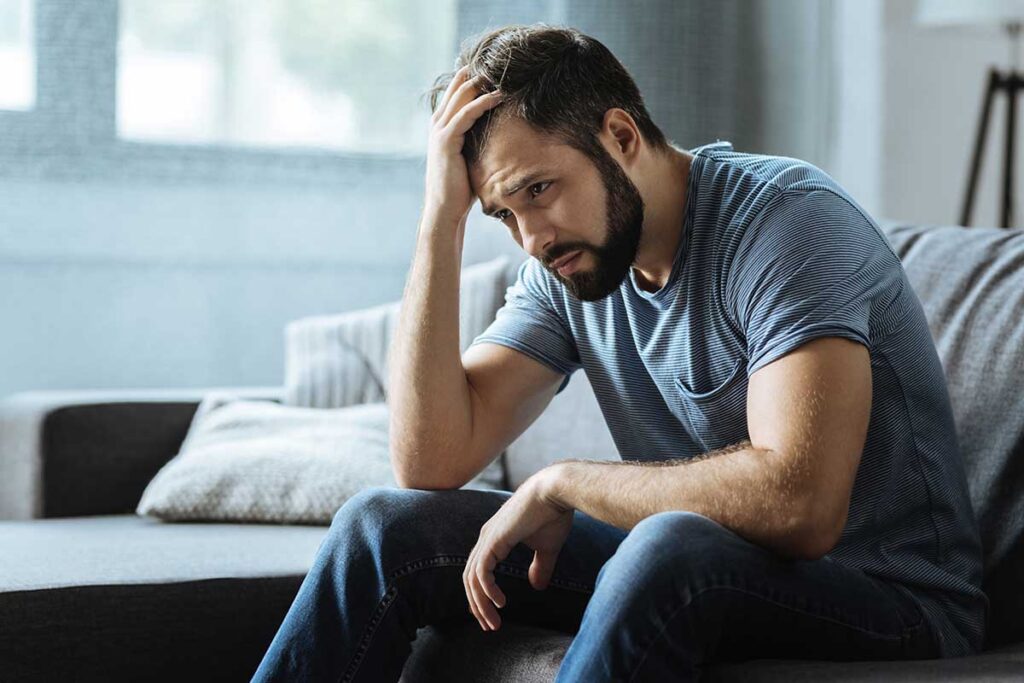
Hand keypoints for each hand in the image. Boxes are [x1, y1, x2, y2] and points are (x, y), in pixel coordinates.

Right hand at [424, 65, 503, 227]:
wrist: (445, 209)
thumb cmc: (461, 188)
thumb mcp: (471, 158)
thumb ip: (479, 142)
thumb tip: (502, 136)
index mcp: (442, 126)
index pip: (457, 93)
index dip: (474, 79)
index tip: (496, 70)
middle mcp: (438, 124)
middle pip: (458, 87)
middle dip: (478, 74)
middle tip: (501, 63)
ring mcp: (440, 131)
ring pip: (461, 96)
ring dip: (482, 83)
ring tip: (503, 73)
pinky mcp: (446, 140)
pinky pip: (466, 114)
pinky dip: (482, 103)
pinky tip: (498, 96)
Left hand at [463, 470, 573, 630]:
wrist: (557, 491)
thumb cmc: (553, 514)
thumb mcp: (547, 548)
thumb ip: (539, 567)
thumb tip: (536, 587)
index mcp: (494, 538)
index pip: (478, 571)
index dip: (481, 595)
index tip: (491, 615)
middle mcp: (486, 538)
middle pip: (470, 578)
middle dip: (477, 605)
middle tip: (489, 626)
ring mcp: (487, 538)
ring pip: (472, 578)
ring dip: (481, 604)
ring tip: (493, 622)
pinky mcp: (494, 540)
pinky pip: (482, 572)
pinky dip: (487, 590)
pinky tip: (500, 604)